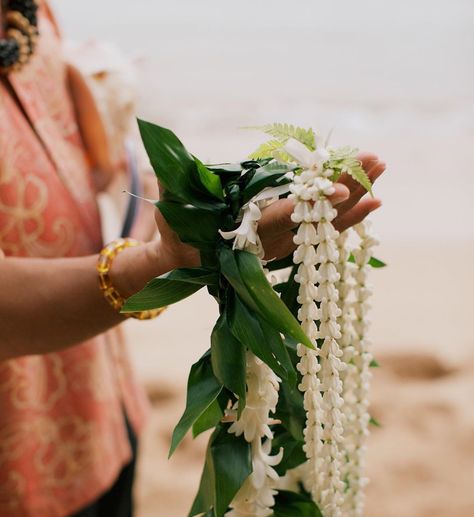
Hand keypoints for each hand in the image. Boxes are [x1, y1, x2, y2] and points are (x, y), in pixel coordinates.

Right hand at [153, 153, 384, 270]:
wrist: (186, 263)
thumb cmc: (177, 234)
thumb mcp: (171, 210)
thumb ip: (172, 186)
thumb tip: (165, 167)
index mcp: (247, 232)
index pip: (287, 217)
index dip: (315, 205)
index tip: (346, 192)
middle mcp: (272, 239)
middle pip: (317, 215)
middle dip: (348, 187)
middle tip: (377, 160)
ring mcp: (285, 241)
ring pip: (326, 222)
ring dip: (356, 195)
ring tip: (382, 168)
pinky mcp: (290, 240)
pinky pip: (325, 228)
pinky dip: (349, 215)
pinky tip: (372, 198)